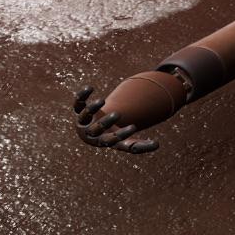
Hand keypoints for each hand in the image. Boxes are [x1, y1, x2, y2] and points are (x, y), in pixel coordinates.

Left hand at [69, 69, 188, 153]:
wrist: (90, 131)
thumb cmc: (111, 136)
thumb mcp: (124, 142)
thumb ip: (139, 145)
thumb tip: (157, 145)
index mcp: (102, 141)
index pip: (111, 140)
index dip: (122, 134)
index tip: (134, 127)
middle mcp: (91, 132)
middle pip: (96, 129)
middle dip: (106, 122)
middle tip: (118, 115)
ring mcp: (84, 121)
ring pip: (85, 115)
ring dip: (92, 108)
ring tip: (102, 100)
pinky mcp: (79, 110)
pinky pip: (78, 103)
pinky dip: (81, 96)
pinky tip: (89, 88)